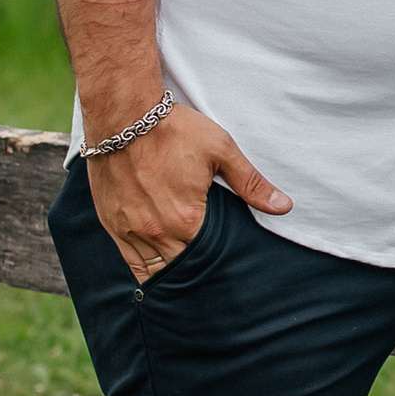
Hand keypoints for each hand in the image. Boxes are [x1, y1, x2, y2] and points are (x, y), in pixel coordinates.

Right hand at [85, 95, 287, 282]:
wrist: (123, 114)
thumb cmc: (173, 129)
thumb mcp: (220, 150)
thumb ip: (251, 183)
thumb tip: (283, 206)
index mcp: (186, 220)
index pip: (207, 260)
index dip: (218, 266)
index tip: (227, 270)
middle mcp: (156, 232)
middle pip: (180, 270)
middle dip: (195, 274)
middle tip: (210, 281)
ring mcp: (130, 230)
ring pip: (152, 271)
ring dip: (169, 277)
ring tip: (185, 281)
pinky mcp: (111, 223)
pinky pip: (129, 261)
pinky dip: (144, 270)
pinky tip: (156, 274)